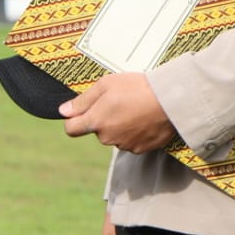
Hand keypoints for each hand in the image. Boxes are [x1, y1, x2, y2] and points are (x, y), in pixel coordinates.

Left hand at [59, 72, 174, 153]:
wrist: (171, 100)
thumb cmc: (137, 88)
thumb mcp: (105, 85)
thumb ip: (82, 101)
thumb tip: (63, 112)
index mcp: (96, 122)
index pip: (71, 129)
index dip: (74, 120)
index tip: (82, 111)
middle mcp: (108, 138)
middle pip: (96, 130)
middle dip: (102, 118)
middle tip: (119, 102)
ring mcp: (126, 145)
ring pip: (114, 136)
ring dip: (119, 125)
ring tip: (135, 108)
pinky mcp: (142, 149)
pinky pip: (131, 141)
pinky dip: (135, 132)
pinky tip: (144, 118)